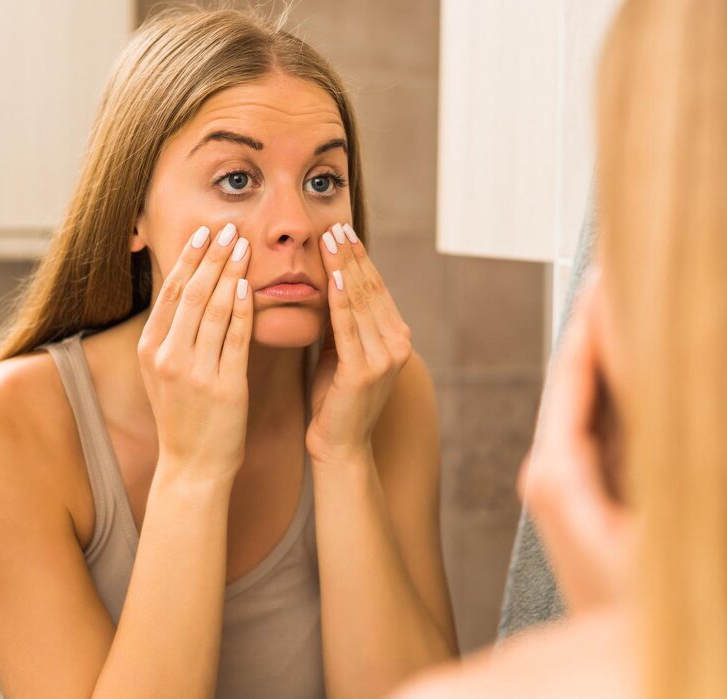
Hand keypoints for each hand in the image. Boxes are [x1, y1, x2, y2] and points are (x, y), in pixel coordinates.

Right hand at [138, 223, 253, 483]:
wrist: (194, 466)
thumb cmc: (185, 417)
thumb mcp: (165, 372)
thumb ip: (173, 334)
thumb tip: (188, 289)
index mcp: (151, 350)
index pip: (171, 292)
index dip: (189, 258)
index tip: (206, 231)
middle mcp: (168, 357)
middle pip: (192, 293)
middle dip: (212, 256)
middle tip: (230, 227)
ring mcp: (194, 372)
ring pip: (213, 310)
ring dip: (230, 272)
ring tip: (245, 245)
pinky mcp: (223, 387)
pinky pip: (235, 339)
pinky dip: (242, 310)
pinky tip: (250, 286)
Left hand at [306, 223, 411, 463]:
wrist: (340, 447)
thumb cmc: (335, 400)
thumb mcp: (341, 352)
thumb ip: (343, 322)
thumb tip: (330, 283)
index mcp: (395, 337)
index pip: (375, 288)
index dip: (359, 258)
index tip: (342, 231)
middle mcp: (397, 344)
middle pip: (370, 289)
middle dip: (351, 255)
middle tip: (335, 224)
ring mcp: (384, 358)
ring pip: (360, 302)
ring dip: (343, 267)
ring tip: (330, 240)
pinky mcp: (364, 371)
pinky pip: (347, 327)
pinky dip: (339, 300)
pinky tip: (331, 277)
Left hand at [518, 271, 632, 612]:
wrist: (623, 664)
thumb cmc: (632, 601)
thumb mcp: (640, 506)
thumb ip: (639, 430)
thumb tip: (629, 357)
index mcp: (557, 472)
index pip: (573, 373)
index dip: (591, 318)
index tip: (605, 268)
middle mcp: (556, 471)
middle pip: (581, 377)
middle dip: (602, 322)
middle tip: (621, 264)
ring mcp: (575, 481)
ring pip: (599, 397)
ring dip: (616, 347)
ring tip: (632, 292)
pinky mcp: (595, 493)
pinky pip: (610, 425)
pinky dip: (627, 385)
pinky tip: (644, 354)